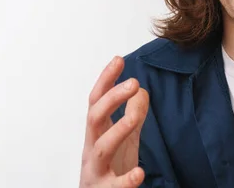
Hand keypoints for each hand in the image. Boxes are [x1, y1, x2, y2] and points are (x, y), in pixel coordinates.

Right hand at [80, 56, 149, 187]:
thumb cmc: (110, 169)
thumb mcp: (124, 138)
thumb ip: (132, 115)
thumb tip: (141, 90)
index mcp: (97, 133)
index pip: (97, 101)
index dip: (106, 80)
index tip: (118, 59)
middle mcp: (92, 149)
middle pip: (94, 118)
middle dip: (111, 99)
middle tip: (133, 82)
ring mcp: (95, 171)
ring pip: (100, 148)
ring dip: (117, 131)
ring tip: (134, 118)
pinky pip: (113, 186)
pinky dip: (125, 180)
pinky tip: (139, 173)